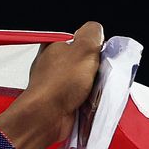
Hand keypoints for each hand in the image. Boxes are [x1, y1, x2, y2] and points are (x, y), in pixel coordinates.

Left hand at [0, 21, 103, 148]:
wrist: (47, 117)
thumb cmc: (62, 82)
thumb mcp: (83, 47)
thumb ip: (92, 33)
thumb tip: (96, 31)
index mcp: (53, 48)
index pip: (78, 41)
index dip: (93, 47)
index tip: (100, 54)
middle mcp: (51, 65)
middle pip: (84, 62)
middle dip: (96, 68)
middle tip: (101, 73)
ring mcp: (54, 85)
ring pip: (84, 81)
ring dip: (94, 86)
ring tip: (96, 89)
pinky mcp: (59, 103)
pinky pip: (80, 98)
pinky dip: (88, 100)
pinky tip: (91, 101)